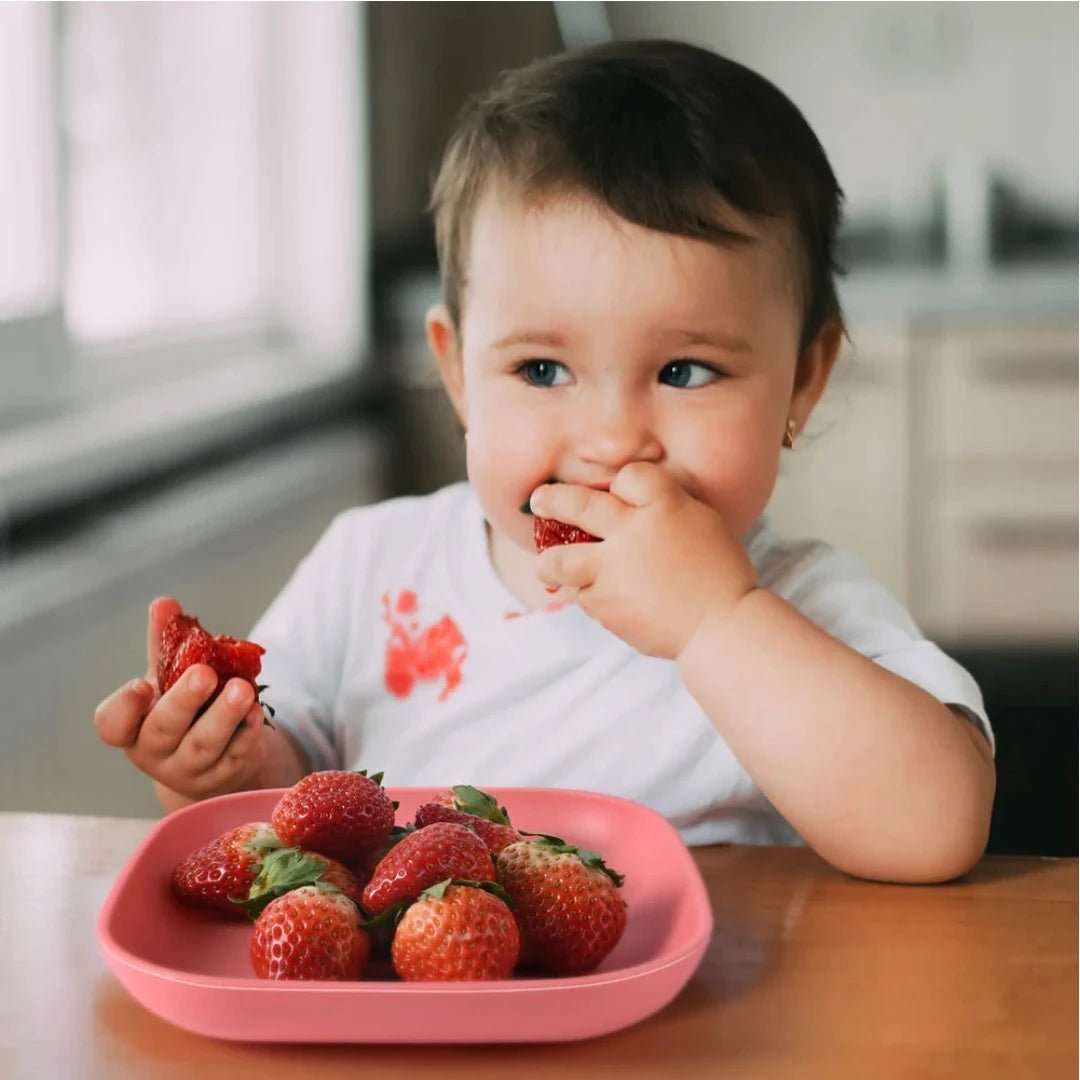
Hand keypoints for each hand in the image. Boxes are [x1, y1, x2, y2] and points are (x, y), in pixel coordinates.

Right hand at [93, 597, 267, 800]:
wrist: (213, 758)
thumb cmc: (183, 710)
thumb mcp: (169, 677)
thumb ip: (166, 643)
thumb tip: (164, 603)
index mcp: (133, 726)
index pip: (112, 725)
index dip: (124, 708)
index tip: (141, 684)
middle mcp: (155, 751)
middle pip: (163, 731)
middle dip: (184, 701)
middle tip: (204, 673)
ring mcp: (189, 769)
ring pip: (203, 745)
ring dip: (224, 715)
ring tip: (242, 689)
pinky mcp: (223, 775)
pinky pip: (235, 754)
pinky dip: (247, 731)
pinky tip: (257, 710)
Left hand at [529, 463, 756, 657]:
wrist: (721, 627)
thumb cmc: (718, 575)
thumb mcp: (702, 523)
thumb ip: (666, 507)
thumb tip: (631, 502)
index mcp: (665, 505)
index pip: (628, 477)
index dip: (620, 485)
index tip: (616, 494)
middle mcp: (632, 531)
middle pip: (577, 504)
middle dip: (551, 500)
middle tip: (538, 501)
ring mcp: (612, 568)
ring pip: (559, 560)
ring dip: (549, 563)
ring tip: (547, 567)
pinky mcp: (604, 602)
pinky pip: (585, 596)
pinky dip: (593, 598)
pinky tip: (613, 603)